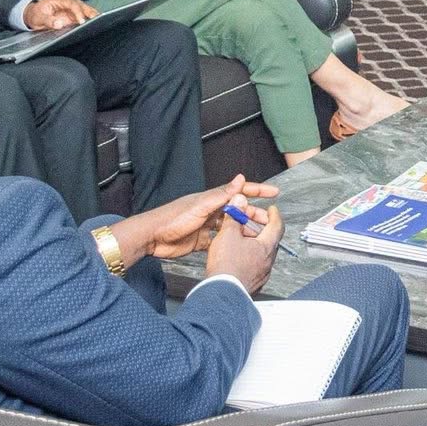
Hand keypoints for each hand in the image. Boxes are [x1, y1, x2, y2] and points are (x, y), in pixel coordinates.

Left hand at [24, 0, 94, 30]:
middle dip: (88, 11)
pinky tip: (96, 21)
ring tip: (100, 19)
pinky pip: (83, 14)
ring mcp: (70, 7)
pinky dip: (90, 17)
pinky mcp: (72, 13)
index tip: (81, 21)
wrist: (34, 14)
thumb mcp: (39, 18)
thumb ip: (49, 21)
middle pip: (80, 4)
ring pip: (83, 8)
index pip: (71, 3)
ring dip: (91, 13)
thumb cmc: (36, 15)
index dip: (77, 12)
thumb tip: (59, 23)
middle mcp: (66, 1)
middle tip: (96, 18)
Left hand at [126, 174, 281, 259]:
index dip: (257, 191)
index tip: (274, 192)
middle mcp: (211, 210)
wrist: (152, 237)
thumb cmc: (172, 219)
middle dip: (255, 214)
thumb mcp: (200, 206)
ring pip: (231, 226)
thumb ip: (221, 194)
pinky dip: (231, 242)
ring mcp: (207, 225)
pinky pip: (221, 240)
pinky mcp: (201, 240)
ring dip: (245, 229)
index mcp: (212, 199)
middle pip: (238, 210)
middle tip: (269, 221)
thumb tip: (240, 179)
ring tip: (258, 236)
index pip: (239, 192)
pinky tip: (240, 246)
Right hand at [204, 192, 282, 294]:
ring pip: (261, 254)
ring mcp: (262, 274)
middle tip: (250, 223)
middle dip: (259, 228)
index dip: (274, 215)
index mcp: (266, 246)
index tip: (272, 210)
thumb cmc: (227, 267)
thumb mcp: (228, 234)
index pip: (277, 225)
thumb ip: (234, 216)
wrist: (222, 292)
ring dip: (253, 244)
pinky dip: (249, 258)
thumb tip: (239, 202)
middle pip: (269, 239)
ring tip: (239, 240)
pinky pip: (255, 266)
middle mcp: (268, 261)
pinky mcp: (254, 283)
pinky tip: (237, 258)